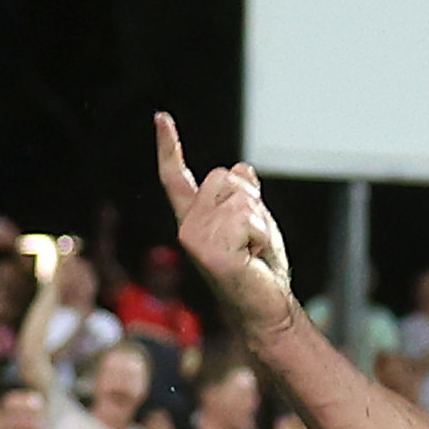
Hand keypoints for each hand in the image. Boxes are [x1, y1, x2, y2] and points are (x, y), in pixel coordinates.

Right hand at [155, 113, 295, 336]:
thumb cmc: (261, 273)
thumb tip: (242, 168)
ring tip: (252, 251)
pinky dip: (260, 235)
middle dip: (250, 200)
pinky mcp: (207, 249)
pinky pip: (246, 217)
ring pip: (239, 196)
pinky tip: (252, 258)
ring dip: (258, 220)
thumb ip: (245, 198)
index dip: (170, 147)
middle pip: (224, 176)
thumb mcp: (257, 225)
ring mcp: (194, 238)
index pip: (177, 178)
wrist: (267, 310)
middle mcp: (188, 226)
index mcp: (196, 219)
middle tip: (252, 239)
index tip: (161, 118)